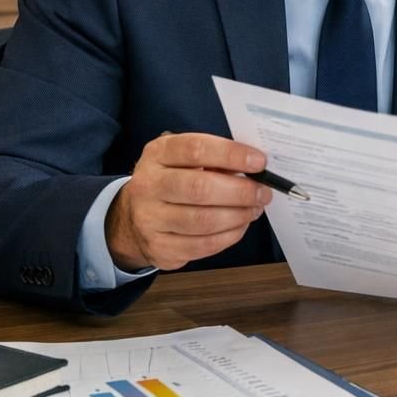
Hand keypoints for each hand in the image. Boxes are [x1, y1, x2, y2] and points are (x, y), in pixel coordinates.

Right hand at [106, 133, 272, 271]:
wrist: (133, 216)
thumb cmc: (171, 180)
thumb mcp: (183, 159)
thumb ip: (215, 159)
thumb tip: (255, 169)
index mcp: (158, 154)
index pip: (196, 149)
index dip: (231, 155)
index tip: (259, 162)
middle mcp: (148, 185)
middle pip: (199, 188)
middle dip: (240, 192)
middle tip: (263, 192)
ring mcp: (149, 219)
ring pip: (203, 221)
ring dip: (238, 216)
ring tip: (254, 209)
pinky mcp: (159, 247)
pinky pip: (203, 245)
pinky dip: (229, 236)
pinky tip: (239, 226)